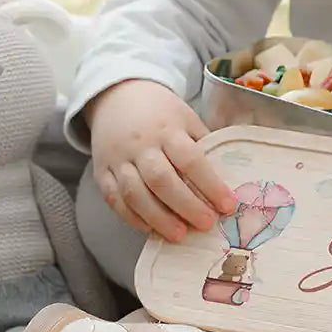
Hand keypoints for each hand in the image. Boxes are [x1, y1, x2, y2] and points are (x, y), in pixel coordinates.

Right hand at [86, 80, 236, 242]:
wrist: (117, 96)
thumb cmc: (160, 112)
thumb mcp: (186, 118)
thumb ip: (203, 145)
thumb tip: (229, 177)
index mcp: (168, 129)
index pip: (190, 159)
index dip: (210, 185)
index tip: (228, 204)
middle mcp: (141, 145)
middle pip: (161, 180)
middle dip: (186, 206)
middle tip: (206, 224)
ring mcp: (118, 159)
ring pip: (135, 193)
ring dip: (158, 218)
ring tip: (179, 235)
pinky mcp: (102, 172)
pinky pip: (114, 199)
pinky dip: (132, 218)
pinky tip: (151, 229)